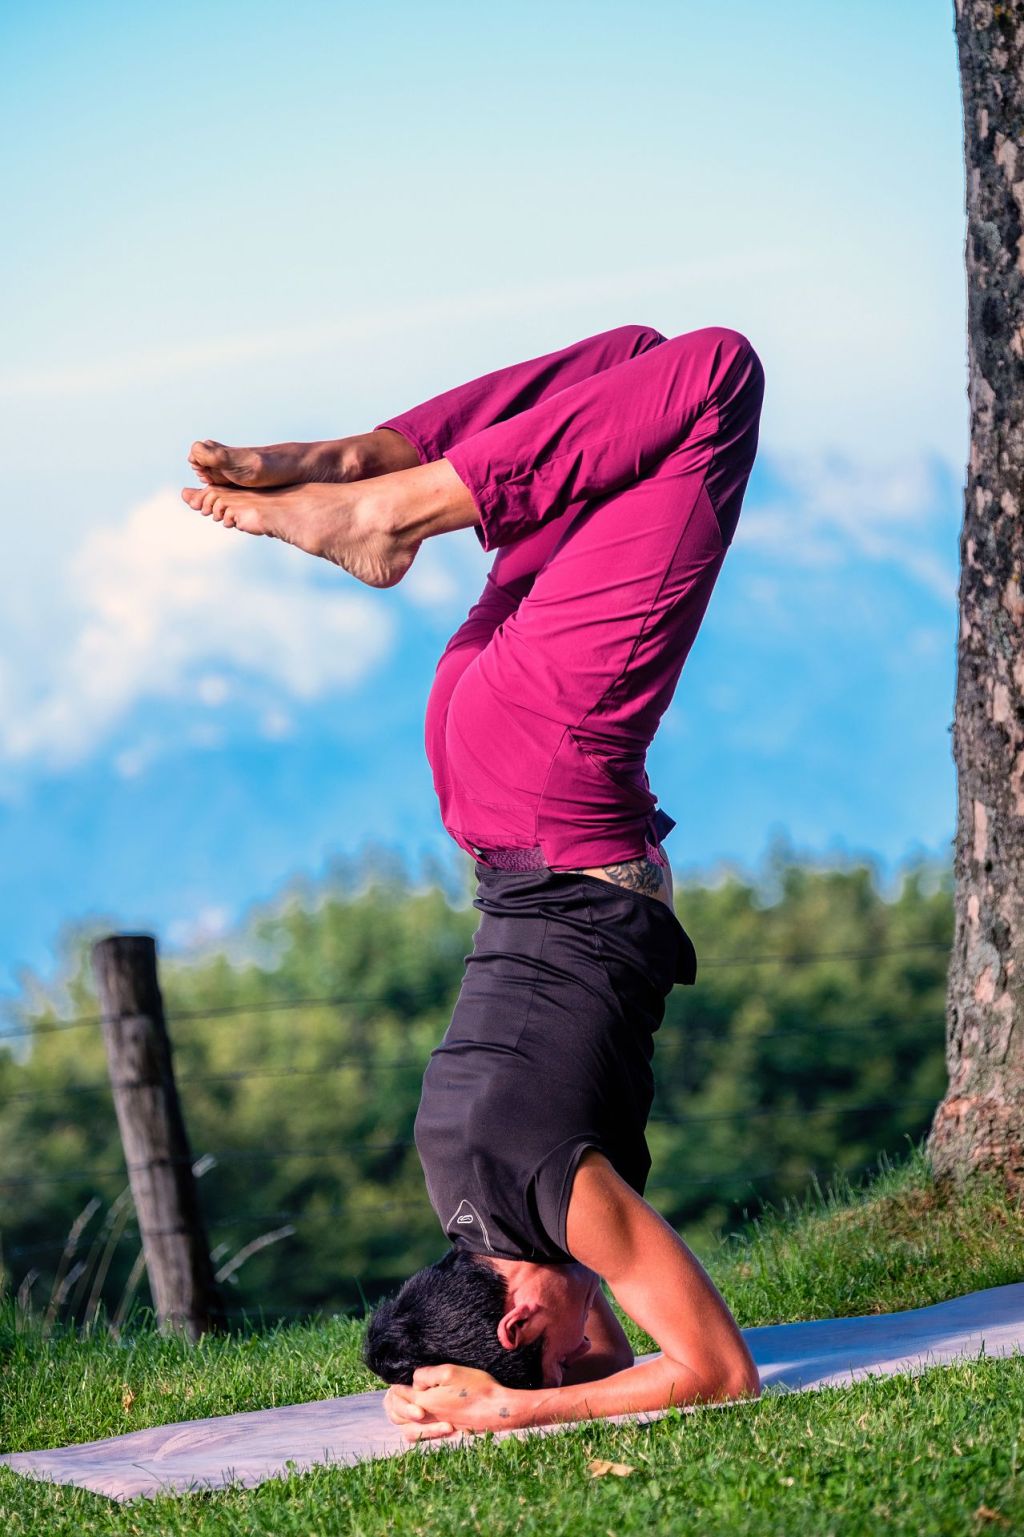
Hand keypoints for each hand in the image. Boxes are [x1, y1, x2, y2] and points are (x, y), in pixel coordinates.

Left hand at [383, 1364, 519, 1441]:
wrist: (497, 1410)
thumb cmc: (476, 1388)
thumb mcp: (450, 1372)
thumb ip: (426, 1375)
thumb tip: (413, 1381)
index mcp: (423, 1402)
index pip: (398, 1393)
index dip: (399, 1382)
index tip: (405, 1373)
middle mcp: (426, 1418)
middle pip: (396, 1414)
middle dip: (395, 1400)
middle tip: (400, 1388)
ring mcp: (434, 1428)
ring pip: (406, 1429)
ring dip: (402, 1417)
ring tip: (407, 1404)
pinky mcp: (444, 1434)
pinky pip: (419, 1437)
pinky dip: (415, 1429)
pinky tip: (423, 1418)